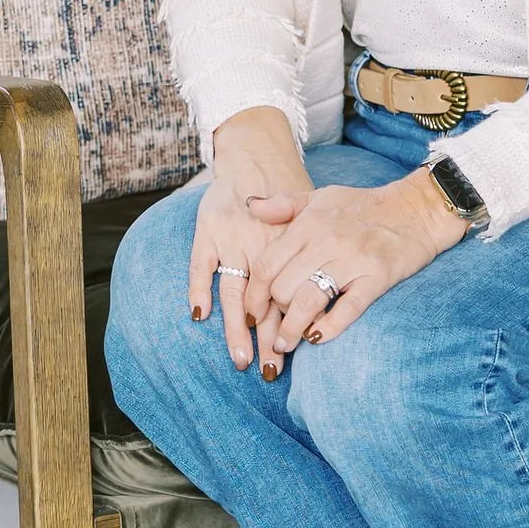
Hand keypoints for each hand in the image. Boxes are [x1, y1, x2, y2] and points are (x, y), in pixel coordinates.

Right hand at [188, 108, 311, 373]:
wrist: (258, 155)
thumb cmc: (289, 194)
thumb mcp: (310, 221)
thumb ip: (314, 256)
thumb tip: (330, 297)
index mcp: (287, 252)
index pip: (288, 298)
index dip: (289, 327)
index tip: (290, 358)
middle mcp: (260, 251)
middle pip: (264, 303)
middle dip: (266, 339)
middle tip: (270, 372)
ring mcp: (232, 242)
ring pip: (235, 292)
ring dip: (236, 327)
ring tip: (242, 359)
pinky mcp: (208, 231)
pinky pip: (200, 264)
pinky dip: (198, 287)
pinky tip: (199, 314)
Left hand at [256, 168, 465, 357]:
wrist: (416, 209)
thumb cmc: (364, 205)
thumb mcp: (320, 196)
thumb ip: (283, 204)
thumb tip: (249, 207)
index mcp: (308, 224)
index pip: (266, 265)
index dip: (254, 294)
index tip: (251, 312)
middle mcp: (326, 241)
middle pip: (283, 287)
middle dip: (274, 313)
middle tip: (273, 326)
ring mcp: (352, 260)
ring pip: (309, 301)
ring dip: (292, 329)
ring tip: (286, 344)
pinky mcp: (377, 277)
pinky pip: (348, 308)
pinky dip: (329, 327)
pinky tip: (317, 337)